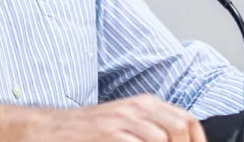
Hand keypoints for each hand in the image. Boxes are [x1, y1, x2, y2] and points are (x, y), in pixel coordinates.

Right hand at [48, 94, 205, 141]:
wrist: (56, 129)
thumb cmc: (93, 130)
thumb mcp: (127, 120)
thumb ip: (154, 127)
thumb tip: (182, 139)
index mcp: (145, 104)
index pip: (187, 120)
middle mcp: (136, 109)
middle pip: (178, 129)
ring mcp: (121, 122)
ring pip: (161, 138)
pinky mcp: (108, 135)